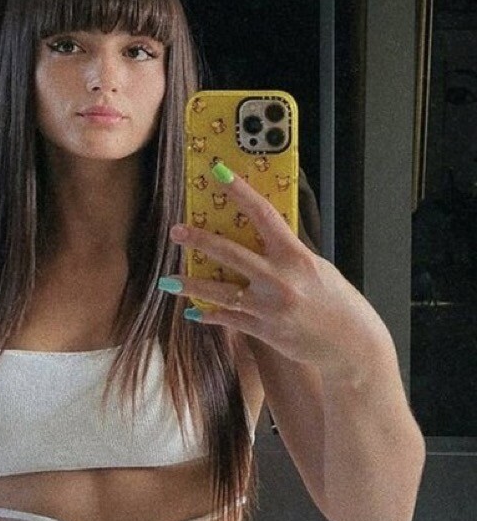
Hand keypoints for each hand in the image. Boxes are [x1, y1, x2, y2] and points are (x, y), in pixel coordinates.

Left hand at [165, 170, 388, 374]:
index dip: (240, 191)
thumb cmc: (339, 304)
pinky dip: (210, 315)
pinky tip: (193, 312)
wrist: (353, 346)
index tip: (219, 173)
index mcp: (297, 257)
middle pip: (230, 253)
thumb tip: (268, 237)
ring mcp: (269, 308)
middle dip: (199, 241)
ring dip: (191, 285)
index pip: (264, 215)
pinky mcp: (264, 331)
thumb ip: (291, 255)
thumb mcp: (319, 269)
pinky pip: (230, 320)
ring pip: (220, 292)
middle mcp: (280, 280)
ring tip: (168, 280)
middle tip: (176, 231)